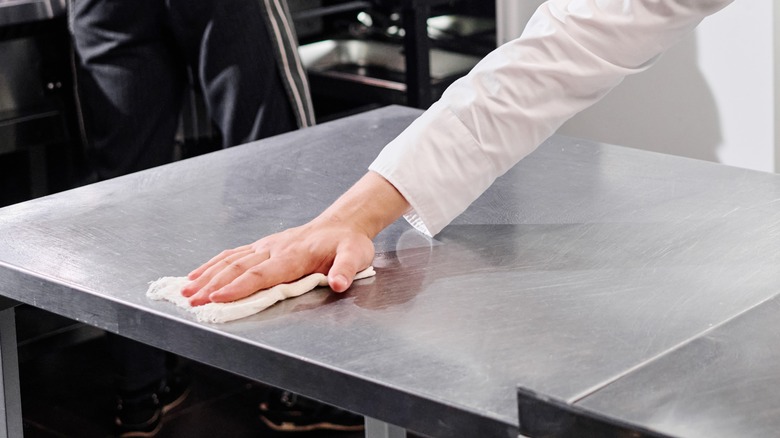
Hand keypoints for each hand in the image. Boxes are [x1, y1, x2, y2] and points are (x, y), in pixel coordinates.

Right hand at [181, 217, 374, 305]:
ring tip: (186, 290)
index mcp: (294, 255)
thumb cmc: (348, 243)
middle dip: (213, 285)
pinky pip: (232, 254)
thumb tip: (338, 282)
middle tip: (192, 300)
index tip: (218, 297)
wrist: (341, 223)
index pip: (261, 273)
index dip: (239, 287)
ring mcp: (266, 246)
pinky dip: (212, 264)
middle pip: (239, 268)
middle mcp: (274, 249)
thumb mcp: (356, 256)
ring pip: (230, 261)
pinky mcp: (262, 246)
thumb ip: (345, 269)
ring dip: (207, 276)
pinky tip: (197, 274)